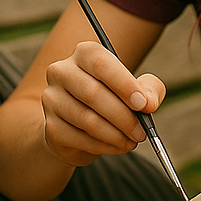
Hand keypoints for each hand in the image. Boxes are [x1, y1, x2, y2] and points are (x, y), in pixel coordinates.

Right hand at [40, 41, 165, 165]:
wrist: (80, 125)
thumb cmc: (114, 98)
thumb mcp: (137, 89)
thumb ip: (150, 89)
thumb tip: (149, 103)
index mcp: (84, 54)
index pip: (101, 64)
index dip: (124, 84)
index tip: (144, 104)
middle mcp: (61, 72)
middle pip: (93, 93)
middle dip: (124, 117)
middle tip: (142, 132)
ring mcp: (52, 99)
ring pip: (87, 120)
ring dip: (116, 135)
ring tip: (132, 141)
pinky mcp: (50, 127)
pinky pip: (80, 139)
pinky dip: (105, 146)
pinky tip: (118, 146)